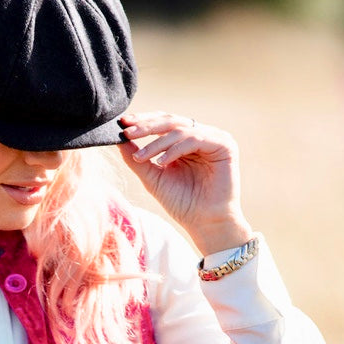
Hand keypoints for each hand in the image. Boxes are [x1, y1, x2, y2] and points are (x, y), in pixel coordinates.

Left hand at [118, 112, 253, 254]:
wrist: (205, 223)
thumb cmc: (182, 203)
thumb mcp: (153, 178)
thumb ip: (138, 159)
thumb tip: (119, 140)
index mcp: (185, 140)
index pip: (163, 123)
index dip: (143, 121)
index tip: (122, 124)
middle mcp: (201, 135)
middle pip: (171, 121)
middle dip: (147, 126)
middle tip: (127, 132)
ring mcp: (214, 138)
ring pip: (180, 129)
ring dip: (157, 143)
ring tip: (140, 157)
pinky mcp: (225, 145)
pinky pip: (195, 139)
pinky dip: (175, 149)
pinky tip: (161, 162)